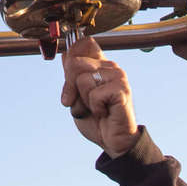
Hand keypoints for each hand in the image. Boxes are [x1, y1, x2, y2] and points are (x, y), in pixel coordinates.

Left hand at [58, 35, 138, 157]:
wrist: (112, 142)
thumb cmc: (96, 120)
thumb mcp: (77, 95)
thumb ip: (72, 75)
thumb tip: (65, 53)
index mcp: (100, 64)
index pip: (83, 43)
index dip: (70, 60)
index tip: (72, 81)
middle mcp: (110, 66)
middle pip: (75, 63)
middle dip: (70, 87)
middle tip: (80, 103)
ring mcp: (118, 76)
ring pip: (82, 80)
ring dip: (83, 101)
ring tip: (96, 108)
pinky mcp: (121, 89)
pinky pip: (94, 94)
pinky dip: (95, 108)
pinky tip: (105, 112)